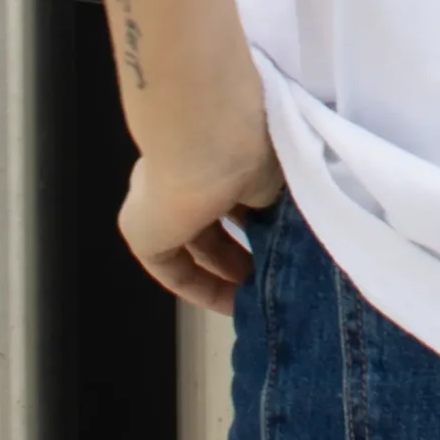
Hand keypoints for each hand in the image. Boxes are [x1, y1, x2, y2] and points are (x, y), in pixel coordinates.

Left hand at [118, 106, 284, 315]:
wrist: (209, 136)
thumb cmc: (252, 137)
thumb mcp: (278, 168)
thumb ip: (279, 194)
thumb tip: (293, 223)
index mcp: (215, 151)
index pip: (233, 192)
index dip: (259, 221)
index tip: (284, 246)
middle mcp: (184, 174)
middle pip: (215, 222)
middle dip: (246, 248)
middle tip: (276, 273)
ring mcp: (161, 205)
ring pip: (198, 244)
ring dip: (230, 268)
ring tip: (263, 291)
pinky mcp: (146, 237)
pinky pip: (176, 269)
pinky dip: (205, 287)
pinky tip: (234, 303)